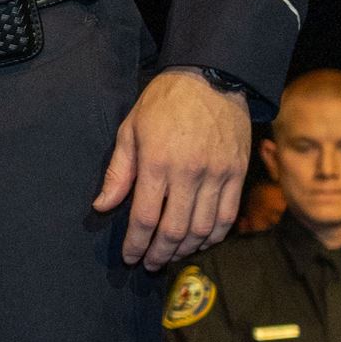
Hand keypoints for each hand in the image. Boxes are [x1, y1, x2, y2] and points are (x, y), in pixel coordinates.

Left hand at [93, 67, 249, 267]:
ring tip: (171, 255)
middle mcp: (189, 173)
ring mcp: (217, 175)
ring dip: (186, 249)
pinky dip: (214, 235)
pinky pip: (228, 215)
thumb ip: (118, 172)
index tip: (130, 257)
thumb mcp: (130, 130)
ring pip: (203, 228)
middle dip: (159, 253)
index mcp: (157, 162)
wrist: (211, 77)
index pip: (144, 217)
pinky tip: (200, 242)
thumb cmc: (163, 102)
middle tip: (149, 263)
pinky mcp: (238, 173)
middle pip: (174, 229)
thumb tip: (102, 206)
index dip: (136, 244)